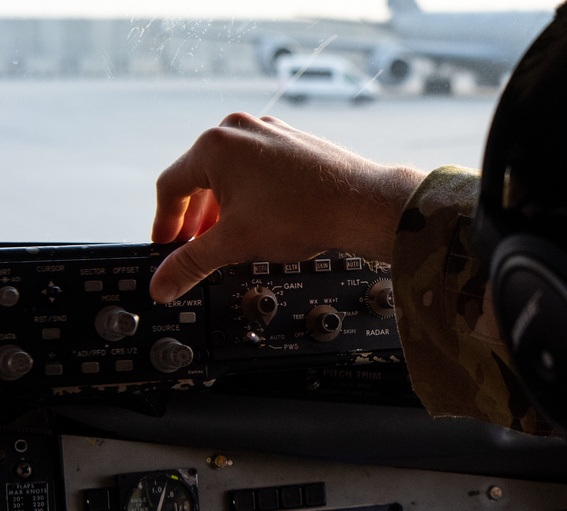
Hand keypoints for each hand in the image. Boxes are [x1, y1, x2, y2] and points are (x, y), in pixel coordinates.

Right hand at [149, 112, 426, 303]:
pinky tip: (261, 219)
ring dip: (223, 208)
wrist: (363, 205)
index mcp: (215, 145)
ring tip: (229, 237)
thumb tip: (163, 283)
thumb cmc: (305, 213)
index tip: (167, 246)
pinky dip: (250, 194)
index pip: (171, 186)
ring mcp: (270, 132)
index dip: (165, 223)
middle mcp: (240, 130)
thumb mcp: (235, 243)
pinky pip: (258, 168)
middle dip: (197, 219)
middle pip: (200, 178)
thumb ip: (192, 263)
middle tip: (197, 248)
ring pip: (231, 173)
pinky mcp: (294, 142)